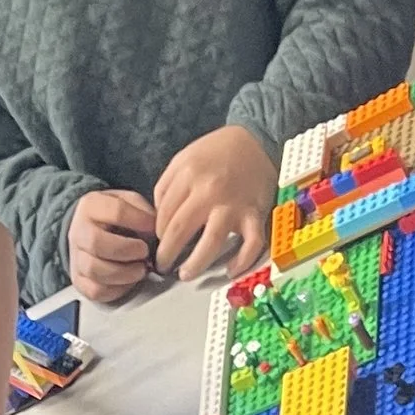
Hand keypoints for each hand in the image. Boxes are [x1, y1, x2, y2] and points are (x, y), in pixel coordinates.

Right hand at [67, 184, 157, 305]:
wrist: (89, 231)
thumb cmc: (113, 218)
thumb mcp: (127, 202)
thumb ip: (142, 211)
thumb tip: (158, 229)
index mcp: (91, 206)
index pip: (116, 211)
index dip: (140, 221)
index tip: (154, 228)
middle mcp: (79, 232)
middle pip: (97, 243)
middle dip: (127, 250)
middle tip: (144, 252)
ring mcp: (76, 258)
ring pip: (95, 270)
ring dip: (124, 273)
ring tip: (140, 269)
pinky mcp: (79, 280)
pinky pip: (95, 290)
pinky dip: (116, 290)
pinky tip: (128, 281)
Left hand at [153, 125, 276, 282]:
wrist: (256, 139)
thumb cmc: (218, 152)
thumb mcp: (184, 158)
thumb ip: (167, 187)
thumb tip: (158, 220)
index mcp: (189, 174)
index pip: (165, 215)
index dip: (158, 235)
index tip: (159, 244)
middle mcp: (210, 190)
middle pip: (180, 231)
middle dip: (167, 254)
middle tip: (163, 265)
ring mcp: (234, 205)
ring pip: (211, 243)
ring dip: (195, 265)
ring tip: (185, 275)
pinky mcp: (256, 214)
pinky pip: (251, 245)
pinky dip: (241, 262)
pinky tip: (230, 271)